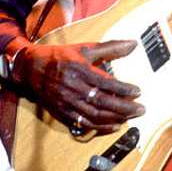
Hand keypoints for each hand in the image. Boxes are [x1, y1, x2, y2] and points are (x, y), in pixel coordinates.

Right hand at [14, 39, 144, 133]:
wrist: (30, 68)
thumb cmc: (60, 57)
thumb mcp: (84, 48)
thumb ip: (110, 47)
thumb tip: (133, 44)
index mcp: (79, 69)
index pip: (106, 82)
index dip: (123, 89)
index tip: (138, 91)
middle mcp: (73, 87)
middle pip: (102, 101)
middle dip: (124, 107)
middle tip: (141, 109)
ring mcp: (67, 102)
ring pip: (94, 115)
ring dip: (115, 118)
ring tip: (130, 117)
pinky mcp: (62, 112)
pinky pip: (84, 123)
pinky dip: (100, 126)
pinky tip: (114, 125)